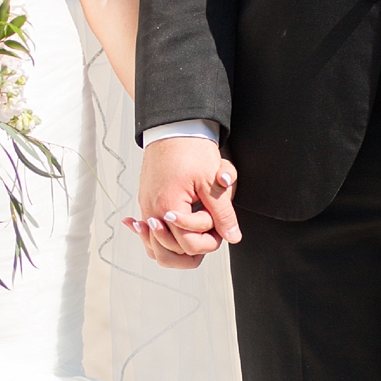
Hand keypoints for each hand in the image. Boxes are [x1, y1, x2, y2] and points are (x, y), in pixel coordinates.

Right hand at [129, 136, 238, 270]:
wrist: (174, 128)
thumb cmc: (192, 151)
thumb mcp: (213, 183)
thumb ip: (223, 214)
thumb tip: (233, 237)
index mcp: (168, 208)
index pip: (189, 244)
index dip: (210, 239)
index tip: (219, 223)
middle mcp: (153, 211)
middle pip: (171, 252)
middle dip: (195, 244)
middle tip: (210, 229)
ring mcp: (147, 207)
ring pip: (157, 248)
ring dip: (177, 247)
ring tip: (197, 236)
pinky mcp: (147, 202)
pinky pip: (150, 233)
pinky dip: (161, 237)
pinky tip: (171, 234)